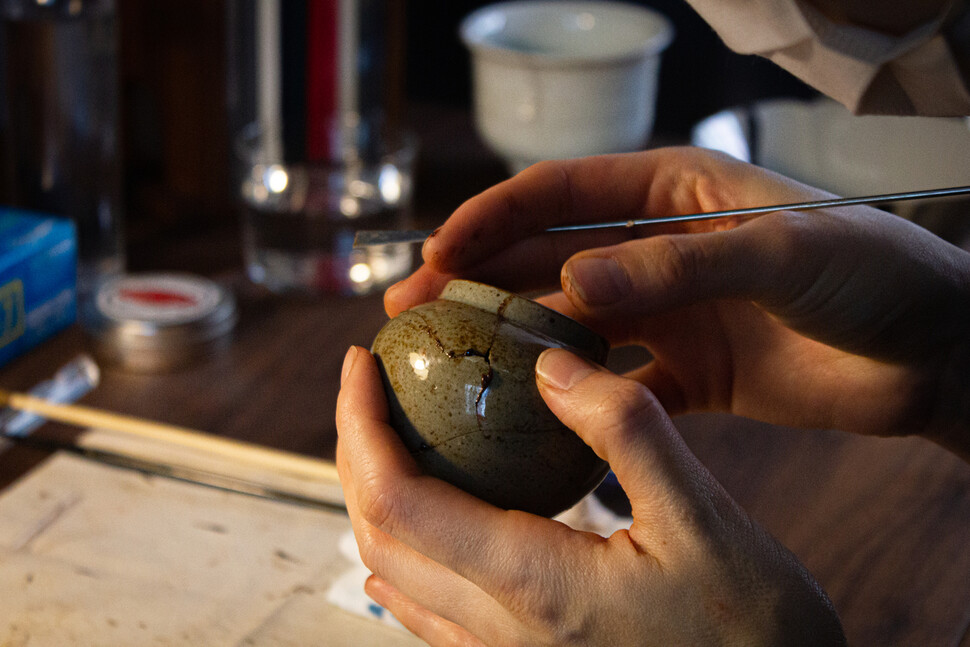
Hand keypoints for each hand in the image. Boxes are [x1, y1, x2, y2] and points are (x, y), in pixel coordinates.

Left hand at [336, 345, 844, 645]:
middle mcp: (501, 632)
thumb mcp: (705, 517)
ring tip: (389, 438)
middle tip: (369, 386)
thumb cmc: (757, 630)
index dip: (360, 424)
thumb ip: (627, 430)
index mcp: (533, 585)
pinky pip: (432, 615)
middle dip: (355, 452)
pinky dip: (405, 561)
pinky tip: (411, 548)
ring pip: (398, 577)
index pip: (398, 497)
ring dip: (374, 499)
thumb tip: (550, 363)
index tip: (360, 362)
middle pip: (380, 534)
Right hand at [386, 148, 969, 454]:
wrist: (939, 351)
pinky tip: (534, 427)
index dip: (491, 218)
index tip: (437, 252)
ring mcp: (669, 314)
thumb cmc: (878, 271)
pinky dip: (576, 406)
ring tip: (454, 372)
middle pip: (546, 260)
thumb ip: (680, 266)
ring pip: (570, 327)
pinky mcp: (688, 373)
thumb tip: (575, 287)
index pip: (559, 194)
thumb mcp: (784, 251)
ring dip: (514, 346)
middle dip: (477, 283)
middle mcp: (657, 250)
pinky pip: (614, 387)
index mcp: (672, 193)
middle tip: (411, 314)